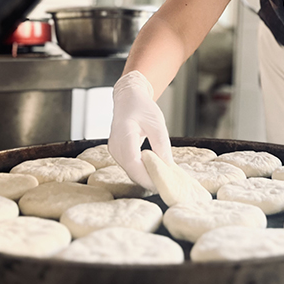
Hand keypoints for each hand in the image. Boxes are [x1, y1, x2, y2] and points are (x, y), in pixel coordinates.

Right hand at [108, 71, 172, 189]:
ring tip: (165, 178)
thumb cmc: (141, 107)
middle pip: (132, 171)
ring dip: (146, 176)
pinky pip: (130, 167)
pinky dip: (142, 171)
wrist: (127, 99)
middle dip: (149, 179)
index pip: (134, 163)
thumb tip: (167, 165)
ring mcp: (114, 151)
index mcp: (123, 135)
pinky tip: (155, 170)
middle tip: (169, 184)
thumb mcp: (156, 123)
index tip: (163, 183)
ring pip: (131, 171)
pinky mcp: (118, 153)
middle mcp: (115, 146)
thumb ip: (161, 144)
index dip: (148, 176)